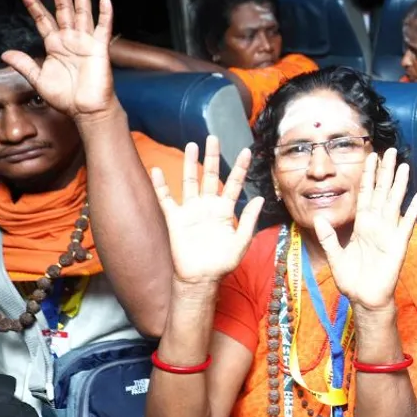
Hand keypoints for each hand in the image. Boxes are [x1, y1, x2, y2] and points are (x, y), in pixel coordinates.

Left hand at [14, 0, 117, 121]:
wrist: (85, 110)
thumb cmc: (66, 97)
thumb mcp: (39, 80)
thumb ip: (24, 65)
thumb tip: (5, 54)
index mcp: (55, 45)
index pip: (43, 19)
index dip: (34, 5)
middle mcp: (70, 39)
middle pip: (63, 10)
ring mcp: (86, 42)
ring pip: (82, 14)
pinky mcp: (99, 48)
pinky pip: (103, 28)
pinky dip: (105, 14)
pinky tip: (104, 0)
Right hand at [151, 137, 263, 288]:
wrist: (200, 279)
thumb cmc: (222, 263)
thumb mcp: (241, 242)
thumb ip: (249, 220)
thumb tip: (260, 198)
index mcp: (226, 210)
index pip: (234, 184)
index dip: (240, 168)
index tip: (246, 151)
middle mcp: (208, 206)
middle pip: (210, 176)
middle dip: (212, 157)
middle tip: (213, 138)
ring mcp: (191, 210)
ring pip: (190, 181)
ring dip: (190, 163)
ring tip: (192, 145)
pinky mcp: (175, 218)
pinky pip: (166, 199)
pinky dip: (160, 185)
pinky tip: (157, 170)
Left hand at [313, 148, 416, 312]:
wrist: (365, 299)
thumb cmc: (352, 279)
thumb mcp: (334, 256)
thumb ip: (328, 236)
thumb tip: (319, 217)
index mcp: (362, 224)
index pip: (365, 194)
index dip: (368, 175)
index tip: (371, 156)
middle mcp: (377, 224)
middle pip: (381, 191)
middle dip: (385, 171)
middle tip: (389, 150)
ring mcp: (389, 232)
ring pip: (394, 202)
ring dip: (399, 184)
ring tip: (404, 165)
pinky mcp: (398, 244)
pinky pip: (407, 223)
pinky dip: (414, 209)